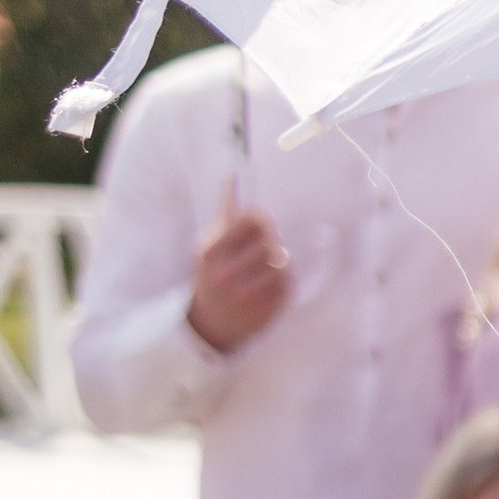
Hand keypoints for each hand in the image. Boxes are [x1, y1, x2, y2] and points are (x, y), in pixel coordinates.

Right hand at [186, 209, 290, 352]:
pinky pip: (288, 285)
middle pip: (270, 242)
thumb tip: (234, 173)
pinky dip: (285, 280)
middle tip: (267, 247)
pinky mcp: (264, 311)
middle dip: (272, 242)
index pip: (252, 221)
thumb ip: (227, 212)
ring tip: (270, 266)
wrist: (210, 324)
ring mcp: (246, 296)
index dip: (262, 220)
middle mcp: (227, 275)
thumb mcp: (211, 244)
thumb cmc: (213, 274)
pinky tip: (272, 283)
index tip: (261, 225)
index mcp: (212, 253)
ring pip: (283, 264)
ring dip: (281, 262)